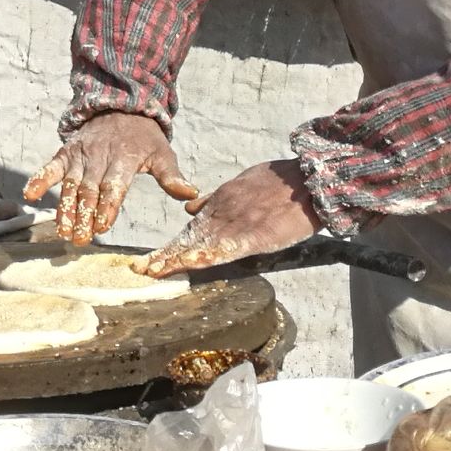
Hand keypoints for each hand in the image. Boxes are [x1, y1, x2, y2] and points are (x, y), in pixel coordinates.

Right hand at [23, 112, 197, 245]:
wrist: (122, 105)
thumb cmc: (144, 138)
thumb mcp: (162, 153)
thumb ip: (172, 177)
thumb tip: (190, 193)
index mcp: (125, 158)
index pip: (114, 185)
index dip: (108, 205)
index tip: (102, 226)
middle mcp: (100, 156)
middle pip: (90, 189)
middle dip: (84, 215)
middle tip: (80, 238)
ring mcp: (81, 154)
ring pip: (71, 184)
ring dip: (65, 208)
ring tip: (63, 231)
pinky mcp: (67, 152)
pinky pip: (51, 166)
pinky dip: (39, 179)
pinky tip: (30, 195)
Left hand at [137, 160, 320, 276]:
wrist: (308, 180)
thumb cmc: (280, 182)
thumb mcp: (241, 182)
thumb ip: (216, 198)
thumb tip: (190, 209)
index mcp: (221, 202)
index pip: (191, 229)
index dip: (173, 246)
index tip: (154, 260)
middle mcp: (223, 214)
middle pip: (190, 239)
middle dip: (166, 255)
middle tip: (142, 269)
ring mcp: (237, 224)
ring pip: (202, 245)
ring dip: (177, 259)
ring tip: (155, 270)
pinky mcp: (254, 234)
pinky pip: (226, 248)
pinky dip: (206, 256)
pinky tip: (188, 264)